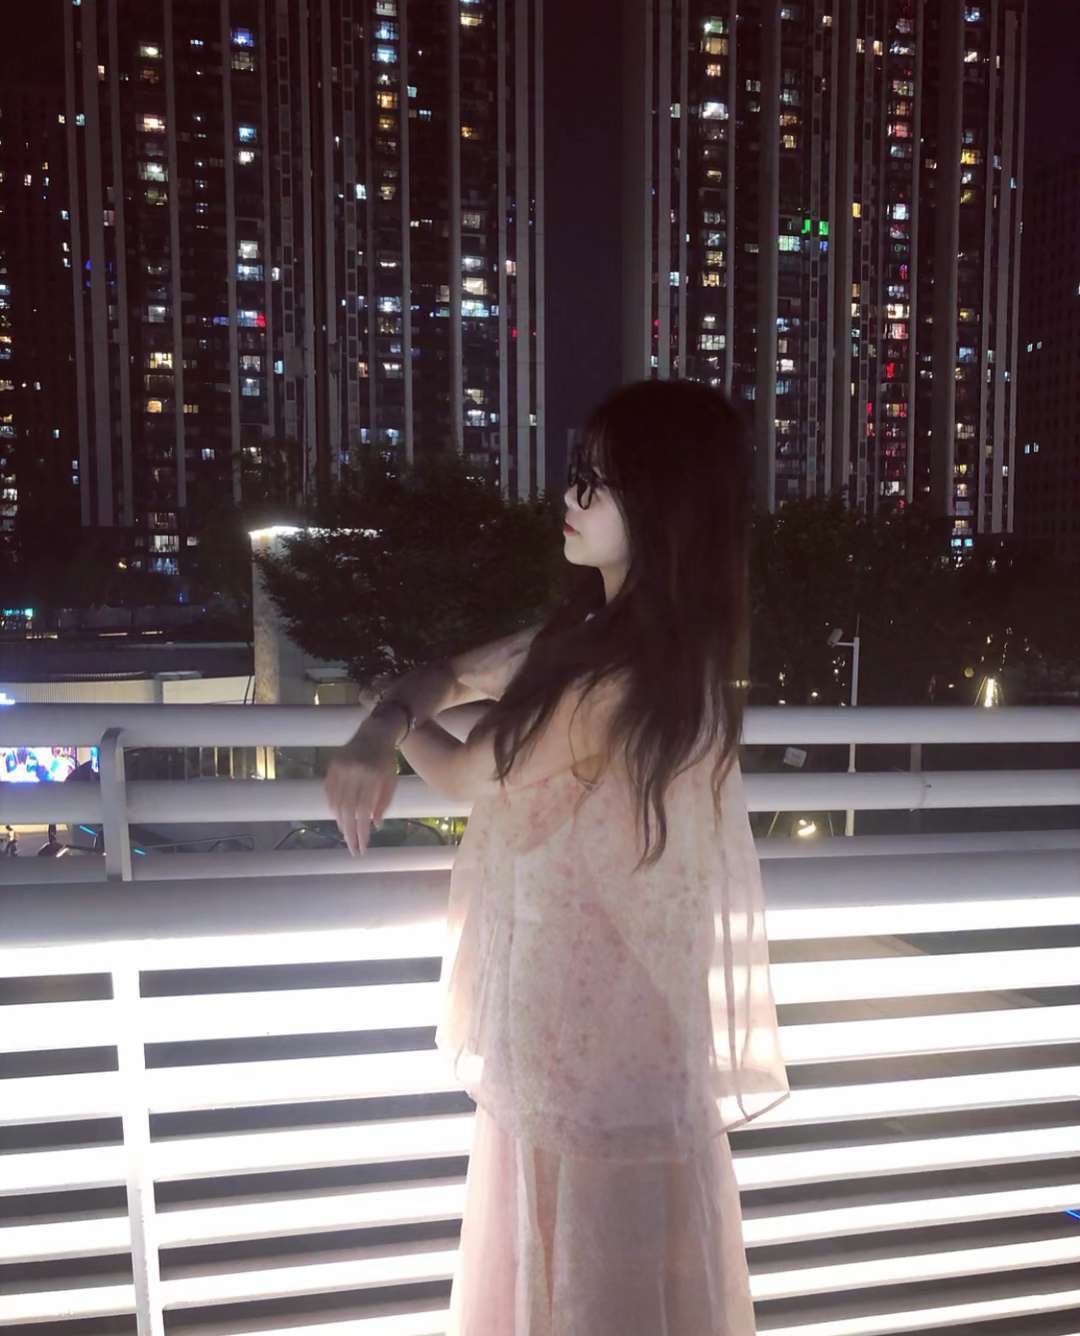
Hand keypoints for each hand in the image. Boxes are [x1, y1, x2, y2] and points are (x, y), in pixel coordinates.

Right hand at [324, 716, 399, 856]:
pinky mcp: (332, 765)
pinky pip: (329, 791)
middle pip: (348, 810)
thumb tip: (374, 826)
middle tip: (353, 849)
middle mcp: (354, 772)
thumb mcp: (391, 781)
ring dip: (341, 822)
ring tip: (346, 835)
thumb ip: (383, 803)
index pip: (364, 811)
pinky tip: (338, 818)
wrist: (374, 732)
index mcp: (372, 776)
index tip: (363, 847)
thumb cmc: (386, 760)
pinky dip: (333, 806)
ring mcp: (341, 768)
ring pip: (337, 802)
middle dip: (350, 832)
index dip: (362, 831)